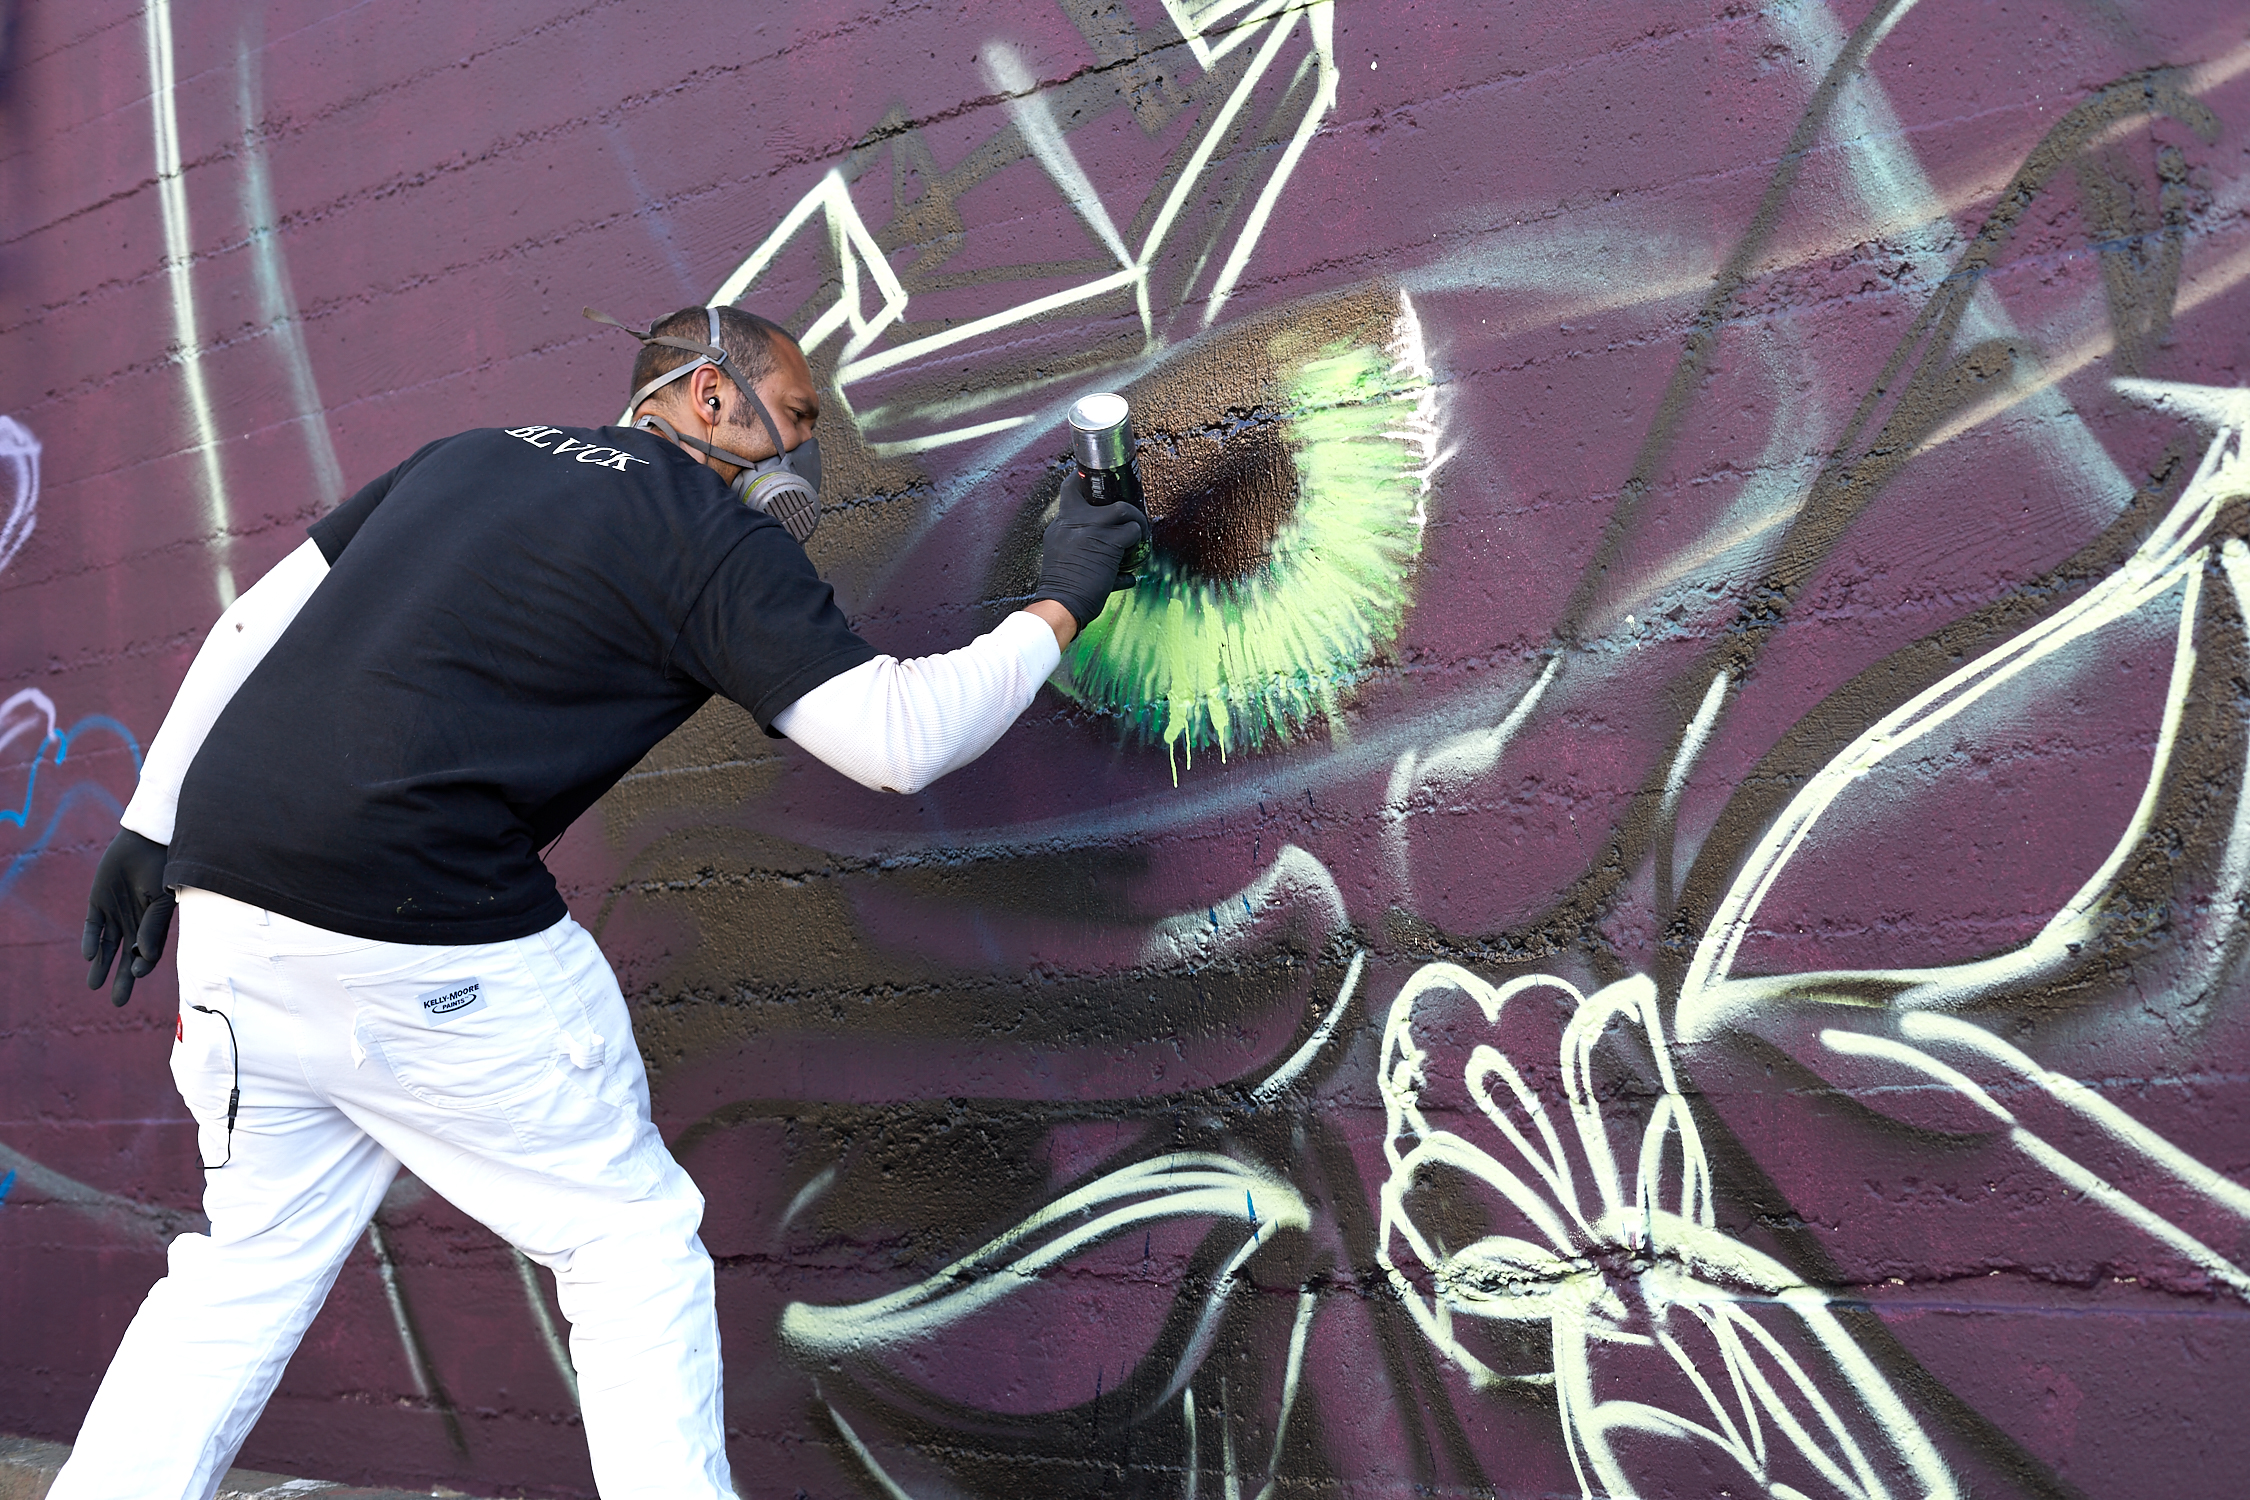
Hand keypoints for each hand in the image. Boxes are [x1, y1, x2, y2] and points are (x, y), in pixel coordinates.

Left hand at [83, 828, 175, 1006]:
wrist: (144, 841)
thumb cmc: (163, 868)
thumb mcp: (162, 898)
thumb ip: (153, 926)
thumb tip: (143, 955)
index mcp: (156, 925)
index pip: (149, 954)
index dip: (143, 966)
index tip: (137, 972)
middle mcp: (135, 924)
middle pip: (128, 957)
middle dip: (122, 979)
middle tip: (117, 1001)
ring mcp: (116, 914)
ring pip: (107, 947)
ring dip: (101, 966)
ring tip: (94, 985)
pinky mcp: (97, 904)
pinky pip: (93, 927)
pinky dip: (91, 941)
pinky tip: (90, 955)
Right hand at [1030, 472, 1151, 630]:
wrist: (1061, 604)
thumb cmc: (1063, 590)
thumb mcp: (1062, 559)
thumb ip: (1083, 552)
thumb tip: (1119, 569)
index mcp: (1060, 524)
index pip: (1070, 489)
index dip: (1086, 483)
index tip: (1102, 491)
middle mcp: (1074, 520)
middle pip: (1097, 489)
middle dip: (1117, 495)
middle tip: (1126, 512)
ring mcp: (1092, 528)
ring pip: (1124, 508)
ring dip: (1136, 520)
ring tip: (1138, 534)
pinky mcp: (1109, 542)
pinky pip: (1133, 531)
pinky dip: (1138, 540)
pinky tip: (1135, 553)